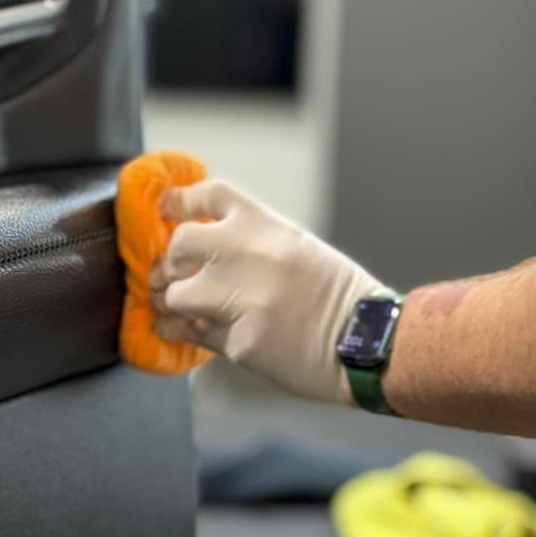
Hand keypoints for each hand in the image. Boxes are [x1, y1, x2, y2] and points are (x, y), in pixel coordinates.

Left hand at [150, 178, 382, 402]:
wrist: (368, 341)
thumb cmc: (337, 295)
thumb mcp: (298, 247)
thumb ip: (252, 240)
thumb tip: (205, 244)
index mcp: (267, 227)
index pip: (209, 195)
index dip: (181, 201)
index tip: (167, 210)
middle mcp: (249, 255)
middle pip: (180, 244)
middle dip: (172, 262)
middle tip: (175, 273)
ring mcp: (241, 300)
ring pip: (176, 296)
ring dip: (175, 304)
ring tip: (181, 309)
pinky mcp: (239, 342)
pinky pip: (193, 334)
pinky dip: (186, 333)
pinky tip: (185, 331)